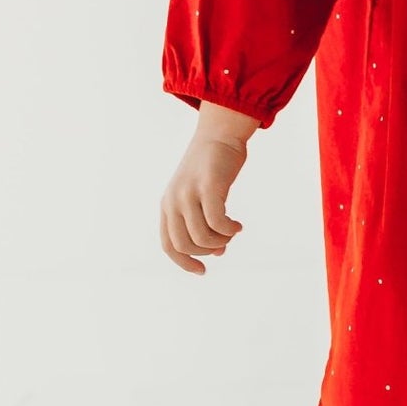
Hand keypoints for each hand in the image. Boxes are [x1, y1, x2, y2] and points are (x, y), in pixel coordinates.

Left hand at [160, 130, 248, 272]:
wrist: (219, 135)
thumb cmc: (212, 168)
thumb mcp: (201, 196)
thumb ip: (202, 221)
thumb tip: (218, 250)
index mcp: (168, 204)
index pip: (169, 245)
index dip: (184, 262)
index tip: (202, 270)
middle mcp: (173, 200)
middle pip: (185, 244)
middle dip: (207, 251)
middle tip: (224, 244)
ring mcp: (189, 193)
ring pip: (201, 237)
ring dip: (221, 241)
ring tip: (232, 232)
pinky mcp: (208, 186)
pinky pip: (217, 222)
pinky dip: (229, 230)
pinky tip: (238, 226)